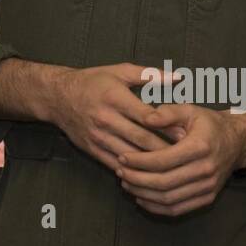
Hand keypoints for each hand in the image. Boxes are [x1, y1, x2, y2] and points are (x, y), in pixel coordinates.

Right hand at [48, 63, 188, 173]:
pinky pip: (116, 164)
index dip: (168, 127)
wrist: (58, 97)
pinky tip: (149, 173)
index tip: (187, 134)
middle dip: (166, 149)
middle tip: (187, 156)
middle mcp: (105, 118)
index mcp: (114, 97)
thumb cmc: (92, 81)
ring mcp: (98, 136)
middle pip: (141, 139)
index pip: (146, 117)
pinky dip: (133, 171)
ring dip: (152, 163)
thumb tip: (177, 78)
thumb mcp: (118, 71)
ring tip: (173, 168)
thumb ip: (149, 75)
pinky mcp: (92, 149)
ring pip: (130, 155)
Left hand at [114, 104, 245, 216]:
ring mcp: (208, 187)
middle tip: (120, 172)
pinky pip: (178, 209)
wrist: (237, 141)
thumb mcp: (190, 110)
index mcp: (200, 147)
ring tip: (126, 183)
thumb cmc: (209, 123)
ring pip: (169, 199)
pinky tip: (141, 198)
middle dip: (137, 179)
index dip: (139, 161)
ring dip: (144, 194)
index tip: (122, 157)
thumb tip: (145, 118)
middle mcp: (206, 170)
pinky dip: (157, 207)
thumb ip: (167, 113)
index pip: (163, 160)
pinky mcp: (208, 198)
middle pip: (164, 183)